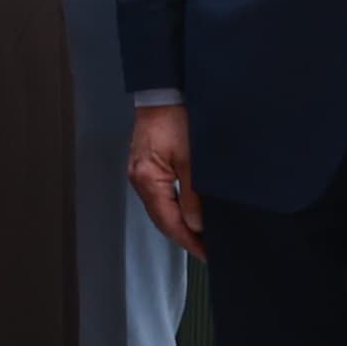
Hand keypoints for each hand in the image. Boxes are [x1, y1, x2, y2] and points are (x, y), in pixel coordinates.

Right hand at [128, 104, 204, 258]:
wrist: (163, 92)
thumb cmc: (176, 119)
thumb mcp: (191, 160)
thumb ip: (193, 195)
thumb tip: (196, 225)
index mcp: (147, 179)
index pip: (168, 222)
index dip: (188, 241)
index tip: (207, 253)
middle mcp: (139, 179)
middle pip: (161, 218)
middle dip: (183, 236)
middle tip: (206, 250)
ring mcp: (140, 172)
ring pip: (159, 208)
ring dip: (178, 223)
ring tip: (200, 236)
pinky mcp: (145, 165)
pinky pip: (158, 195)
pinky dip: (172, 208)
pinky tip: (187, 212)